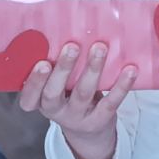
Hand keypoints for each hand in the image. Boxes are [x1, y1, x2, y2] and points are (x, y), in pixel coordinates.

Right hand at [18, 42, 135, 158]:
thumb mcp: (54, 85)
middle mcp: (55, 110)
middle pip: (54, 92)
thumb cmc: (67, 94)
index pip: (28, 97)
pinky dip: (121, 85)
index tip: (42, 63)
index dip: (34, 82)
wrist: (88, 131)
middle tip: (72, 47)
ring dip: (92, 69)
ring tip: (100, 48)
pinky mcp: (100, 120)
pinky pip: (111, 102)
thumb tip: (64, 27)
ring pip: (83, 93)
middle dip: (63, 69)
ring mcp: (77, 117)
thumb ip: (54, 65)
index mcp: (39, 100)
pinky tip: (130, 70)